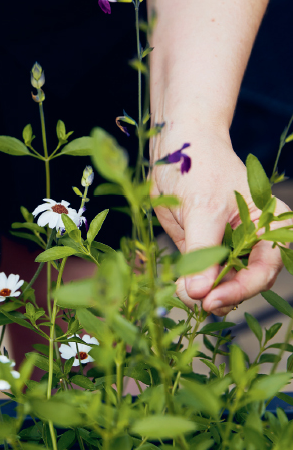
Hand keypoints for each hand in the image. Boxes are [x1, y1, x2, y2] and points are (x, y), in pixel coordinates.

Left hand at [150, 131, 289, 316]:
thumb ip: (202, 252)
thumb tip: (198, 293)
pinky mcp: (207, 251)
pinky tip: (179, 287)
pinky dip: (192, 285)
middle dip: (221, 295)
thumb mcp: (202, 209)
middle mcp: (255, 240)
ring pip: (223, 284)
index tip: (211, 300)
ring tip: (183, 294)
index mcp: (270, 225)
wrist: (178, 146)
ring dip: (204, 294)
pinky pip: (203, 277)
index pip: (264, 270)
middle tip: (195, 303)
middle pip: (246, 283)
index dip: (241, 290)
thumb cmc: (199, 167)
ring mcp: (230, 247)